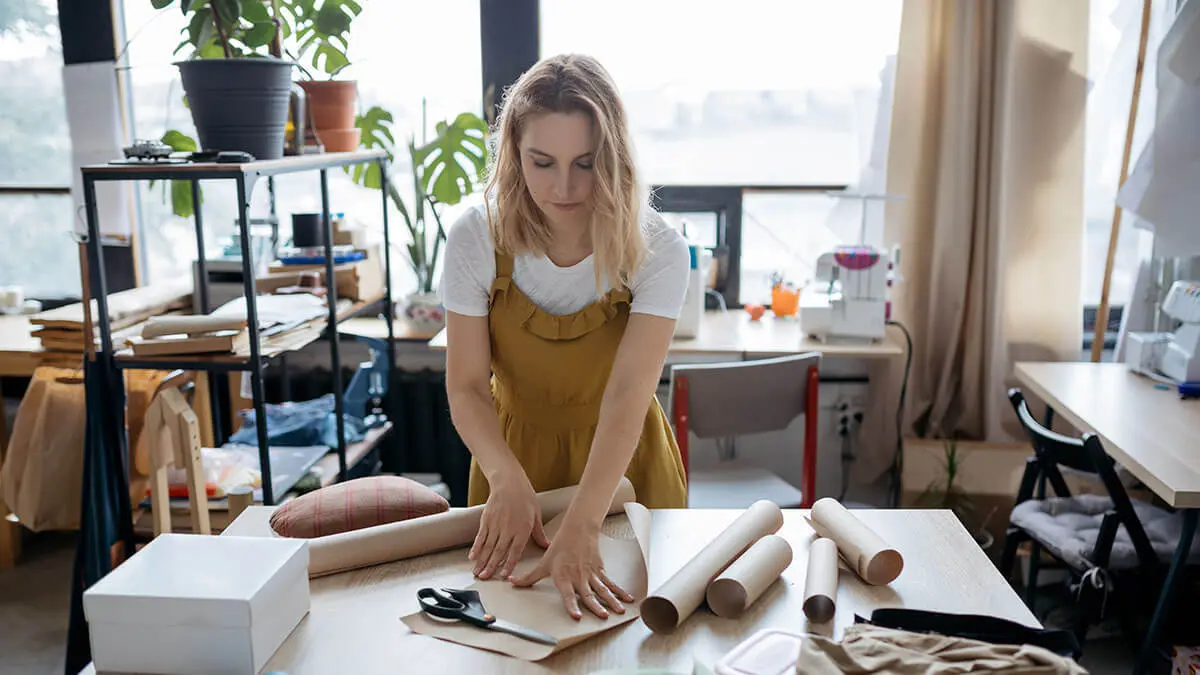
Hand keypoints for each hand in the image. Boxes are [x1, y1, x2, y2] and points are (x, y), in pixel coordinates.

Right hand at [469, 470, 548, 579]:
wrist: (509, 481)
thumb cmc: (525, 497)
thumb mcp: (536, 515)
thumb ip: (539, 534)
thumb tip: (547, 546)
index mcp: (522, 529)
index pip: (515, 551)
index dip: (509, 564)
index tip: (504, 576)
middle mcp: (508, 528)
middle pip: (498, 551)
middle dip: (491, 567)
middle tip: (485, 578)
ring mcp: (495, 524)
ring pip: (487, 546)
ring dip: (482, 561)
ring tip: (477, 573)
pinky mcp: (486, 519)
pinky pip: (480, 536)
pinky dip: (476, 548)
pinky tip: (472, 557)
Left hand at [509, 515, 633, 619]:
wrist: (577, 530)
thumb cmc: (559, 548)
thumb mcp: (543, 564)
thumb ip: (528, 578)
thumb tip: (511, 583)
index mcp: (564, 577)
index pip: (567, 594)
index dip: (571, 605)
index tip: (576, 615)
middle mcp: (578, 577)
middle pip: (588, 594)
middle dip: (596, 606)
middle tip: (602, 616)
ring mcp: (591, 575)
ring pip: (602, 590)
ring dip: (612, 601)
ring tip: (618, 611)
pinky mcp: (600, 571)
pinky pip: (610, 584)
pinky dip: (620, 592)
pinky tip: (628, 600)